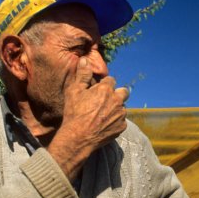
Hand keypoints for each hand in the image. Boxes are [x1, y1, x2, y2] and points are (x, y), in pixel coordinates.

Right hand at [48, 57, 128, 179]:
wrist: (78, 138)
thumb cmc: (74, 113)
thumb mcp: (74, 92)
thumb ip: (82, 75)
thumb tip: (85, 59)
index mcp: (106, 89)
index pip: (111, 80)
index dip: (105, 85)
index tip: (99, 91)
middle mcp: (117, 100)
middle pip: (124, 92)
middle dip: (117, 93)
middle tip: (106, 101)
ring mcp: (121, 114)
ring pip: (122, 107)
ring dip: (116, 108)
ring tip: (103, 115)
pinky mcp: (122, 127)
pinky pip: (121, 121)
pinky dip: (115, 122)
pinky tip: (105, 125)